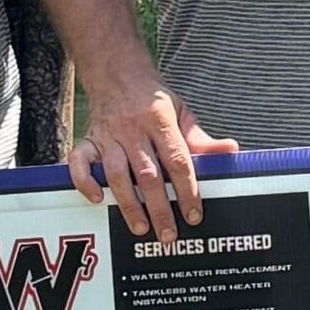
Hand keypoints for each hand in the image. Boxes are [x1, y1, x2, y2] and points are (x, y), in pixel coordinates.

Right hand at [67, 81, 235, 239]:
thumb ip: (201, 139)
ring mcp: (107, 134)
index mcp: (160, 120)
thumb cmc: (153, 101)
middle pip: (148, 174)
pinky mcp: (87, 139)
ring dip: (129, 204)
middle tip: (168, 235)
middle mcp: (132, 127)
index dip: (187, 190)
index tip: (194, 215)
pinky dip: (85, 181)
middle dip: (159, 208)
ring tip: (141, 227)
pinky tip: (97, 199)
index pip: (177, 160)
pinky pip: (79, 162)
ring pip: (117, 174)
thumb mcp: (181, 113)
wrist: (117, 74)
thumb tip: (230, 150)